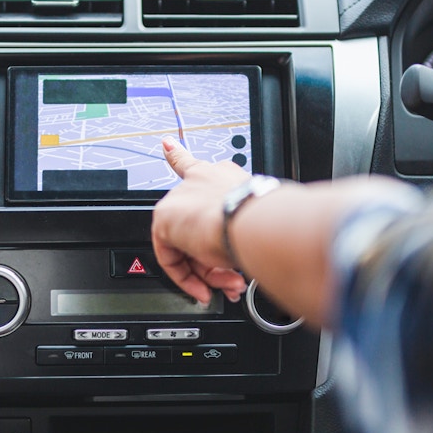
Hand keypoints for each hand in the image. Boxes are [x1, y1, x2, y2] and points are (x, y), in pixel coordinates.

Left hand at [151, 137, 249, 305]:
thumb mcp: (256, 222)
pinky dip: (188, 278)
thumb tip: (249, 258)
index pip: (192, 164)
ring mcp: (180, 198)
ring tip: (229, 285)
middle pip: (196, 227)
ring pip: (187, 245)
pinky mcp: (166, 219)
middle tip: (232, 279)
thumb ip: (244, 233)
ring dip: (211, 273)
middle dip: (215, 260)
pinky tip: (202, 289)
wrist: (253, 221)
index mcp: (221, 176)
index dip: (177, 153)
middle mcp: (198, 182)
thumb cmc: (265, 220)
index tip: (166, 144)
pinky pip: (171, 257)